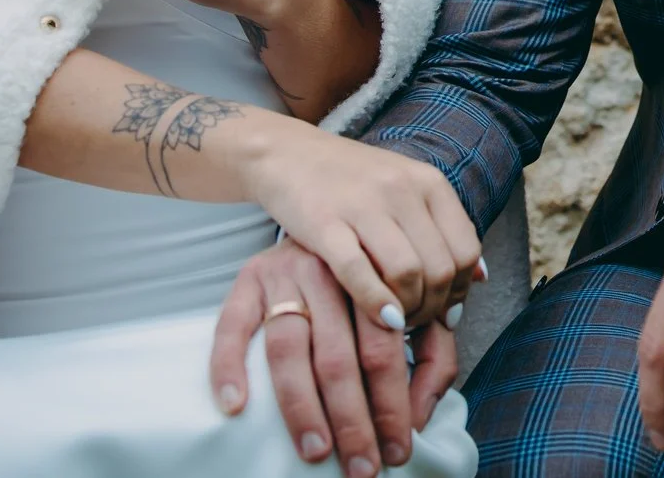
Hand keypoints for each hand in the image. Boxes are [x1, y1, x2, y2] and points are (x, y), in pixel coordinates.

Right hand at [212, 241, 462, 474]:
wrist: (324, 210)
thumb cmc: (374, 284)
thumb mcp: (413, 307)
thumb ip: (433, 355)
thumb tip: (423, 416)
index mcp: (377, 276)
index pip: (385, 348)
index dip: (393, 404)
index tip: (398, 450)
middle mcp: (330, 272)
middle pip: (339, 356)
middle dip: (353, 419)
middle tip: (361, 467)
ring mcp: (284, 274)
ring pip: (289, 348)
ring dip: (302, 407)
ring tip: (315, 451)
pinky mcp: (246, 279)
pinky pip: (232, 325)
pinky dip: (230, 365)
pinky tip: (236, 406)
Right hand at [237, 119, 482, 330]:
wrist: (289, 155)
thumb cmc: (353, 182)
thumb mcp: (407, 192)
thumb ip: (443, 229)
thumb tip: (480, 276)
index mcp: (429, 183)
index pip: (466, 249)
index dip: (461, 289)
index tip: (445, 309)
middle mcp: (403, 190)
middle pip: (440, 267)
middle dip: (434, 307)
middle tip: (418, 321)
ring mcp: (364, 205)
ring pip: (407, 273)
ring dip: (408, 310)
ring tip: (398, 321)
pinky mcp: (324, 223)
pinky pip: (359, 273)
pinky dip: (375, 303)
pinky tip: (380, 319)